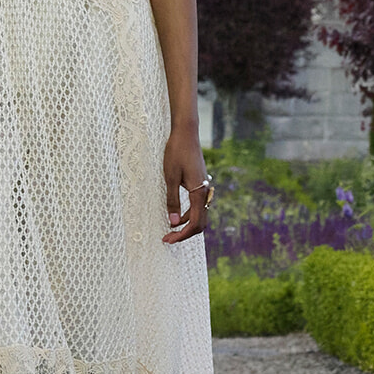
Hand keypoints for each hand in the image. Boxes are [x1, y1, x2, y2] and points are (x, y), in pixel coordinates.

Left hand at [163, 127, 210, 244]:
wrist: (186, 134)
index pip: (194, 223)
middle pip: (200, 223)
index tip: (168, 239)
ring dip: (186, 225)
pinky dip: (188, 214)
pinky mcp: (201, 184)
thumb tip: (172, 223)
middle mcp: (205, 192)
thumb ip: (172, 200)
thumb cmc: (176, 153)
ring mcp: (204, 188)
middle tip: (168, 239)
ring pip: (199, 215)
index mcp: (198, 193)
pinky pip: (198, 206)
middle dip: (184, 234)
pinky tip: (176, 215)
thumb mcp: (169, 177)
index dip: (182, 235)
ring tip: (169, 229)